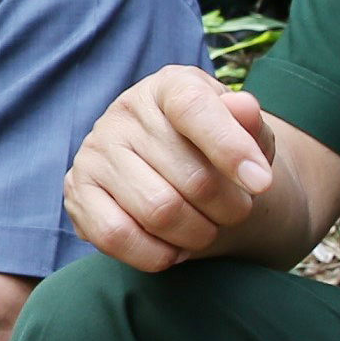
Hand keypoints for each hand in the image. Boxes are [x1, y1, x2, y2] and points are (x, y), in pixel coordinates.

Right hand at [63, 66, 277, 270]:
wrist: (174, 174)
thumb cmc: (215, 152)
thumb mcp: (245, 133)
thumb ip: (250, 124)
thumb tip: (244, 108)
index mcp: (168, 86)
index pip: (194, 108)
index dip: (231, 148)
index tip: (263, 184)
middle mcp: (124, 113)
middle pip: (190, 177)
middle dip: (229, 208)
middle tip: (236, 212)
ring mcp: (94, 152)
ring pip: (158, 211)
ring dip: (197, 234)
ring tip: (207, 229)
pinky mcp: (77, 192)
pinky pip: (116, 236)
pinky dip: (156, 254)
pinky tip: (173, 248)